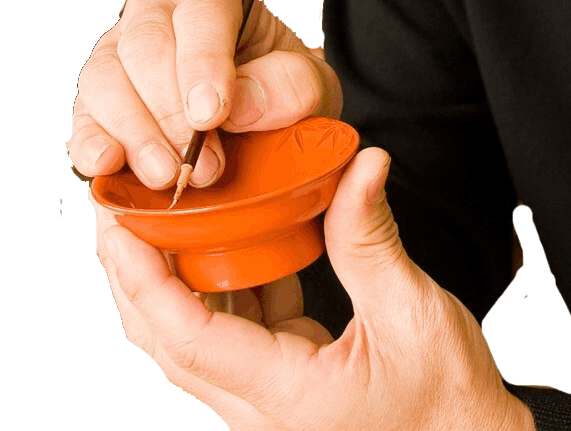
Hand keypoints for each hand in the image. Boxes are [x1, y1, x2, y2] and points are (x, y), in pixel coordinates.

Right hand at [69, 0, 340, 192]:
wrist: (266, 129)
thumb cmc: (286, 98)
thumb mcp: (314, 90)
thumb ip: (291, 87)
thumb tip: (238, 104)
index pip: (202, 13)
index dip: (203, 62)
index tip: (213, 115)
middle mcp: (158, 13)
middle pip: (145, 44)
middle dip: (171, 110)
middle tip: (204, 168)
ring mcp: (119, 53)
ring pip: (104, 77)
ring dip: (133, 131)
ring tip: (166, 177)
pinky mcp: (96, 103)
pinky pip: (83, 117)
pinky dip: (90, 145)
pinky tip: (106, 168)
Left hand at [96, 146, 532, 430]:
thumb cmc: (452, 405)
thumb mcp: (413, 314)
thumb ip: (370, 239)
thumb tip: (360, 163)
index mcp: (285, 399)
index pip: (188, 336)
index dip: (144, 278)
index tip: (118, 225)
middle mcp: (260, 413)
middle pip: (171, 340)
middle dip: (137, 273)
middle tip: (121, 205)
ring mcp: (267, 406)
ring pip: (195, 338)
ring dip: (178, 275)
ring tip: (165, 207)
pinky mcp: (283, 390)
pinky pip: (236, 333)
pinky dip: (227, 282)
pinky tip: (234, 232)